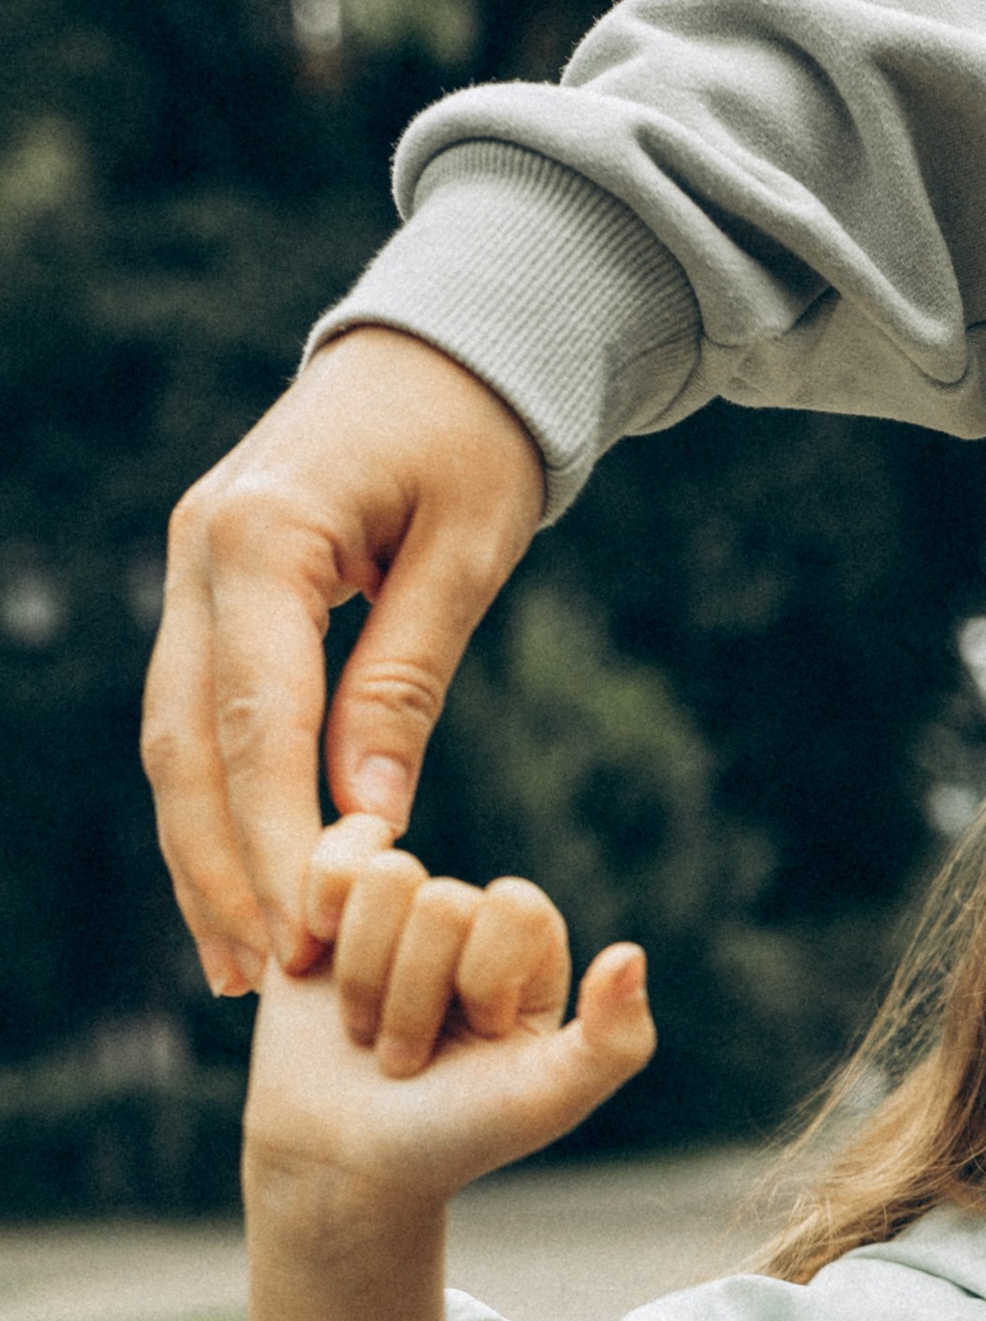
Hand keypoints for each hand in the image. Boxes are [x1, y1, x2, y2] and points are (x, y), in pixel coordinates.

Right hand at [144, 327, 546, 997]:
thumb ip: (407, 681)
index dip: (275, 839)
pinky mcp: (208, 591)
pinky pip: (195, 717)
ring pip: (174, 740)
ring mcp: (190, 570)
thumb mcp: (468, 554)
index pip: (254, 720)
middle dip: (221, 867)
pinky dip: (212, 806)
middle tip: (265, 974)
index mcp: (259, 535)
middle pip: (188, 743)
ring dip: (200, 855)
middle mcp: (198, 552)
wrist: (442, 346)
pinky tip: (239, 886)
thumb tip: (370, 816)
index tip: (309, 933)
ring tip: (240, 963)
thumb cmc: (476, 438)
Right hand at [245, 821, 654, 1218]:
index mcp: (533, 948)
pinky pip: (332, 857)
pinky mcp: (327, 907)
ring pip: (383, 878)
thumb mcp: (549, 1101)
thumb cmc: (455, 1133)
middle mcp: (470, 918)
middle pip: (442, 900)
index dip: (485, 980)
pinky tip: (310, 968)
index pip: (517, 908)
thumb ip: (615, 1041)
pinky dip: (315, 919)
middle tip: (409, 1059)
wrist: (345, 1163)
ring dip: (363, 978)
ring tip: (367, 1031)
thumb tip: (631, 955)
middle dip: (414, 998)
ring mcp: (397, 909)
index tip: (480, 1039)